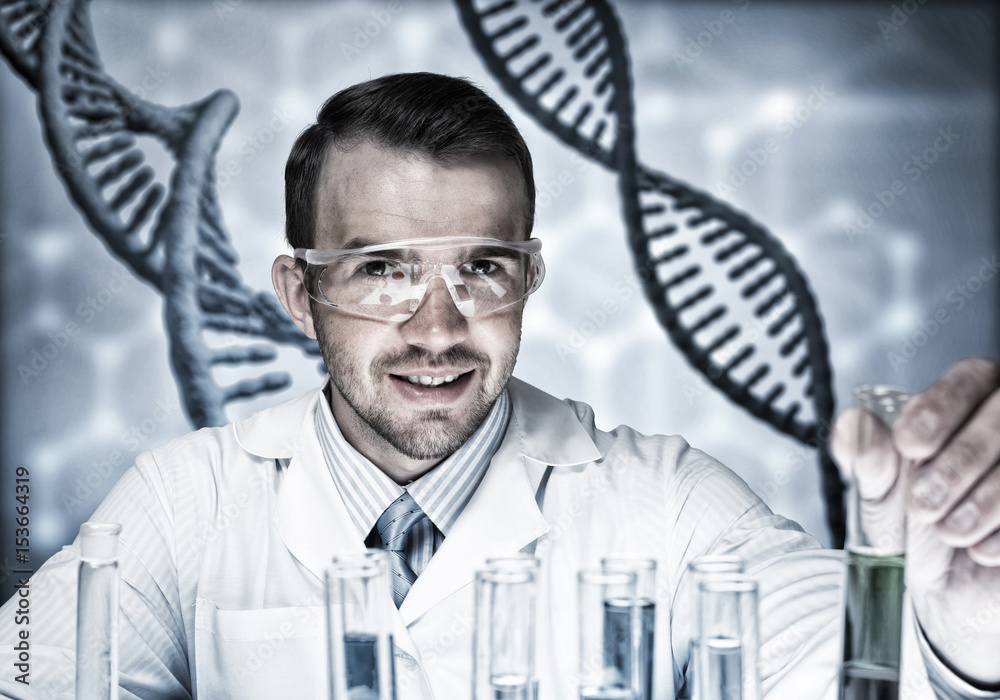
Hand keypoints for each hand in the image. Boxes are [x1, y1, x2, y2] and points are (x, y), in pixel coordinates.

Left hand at [832, 358, 999, 685]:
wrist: (945, 592)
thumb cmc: (914, 530)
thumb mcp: (881, 495)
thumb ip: (867, 460)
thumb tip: (853, 426)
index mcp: (967, 405)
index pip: (967, 379)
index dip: (940, 408)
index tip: (909, 443)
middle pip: (999, 419)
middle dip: (959, 461)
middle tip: (923, 501)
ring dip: (983, 501)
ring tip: (948, 531)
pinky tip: (981, 550)